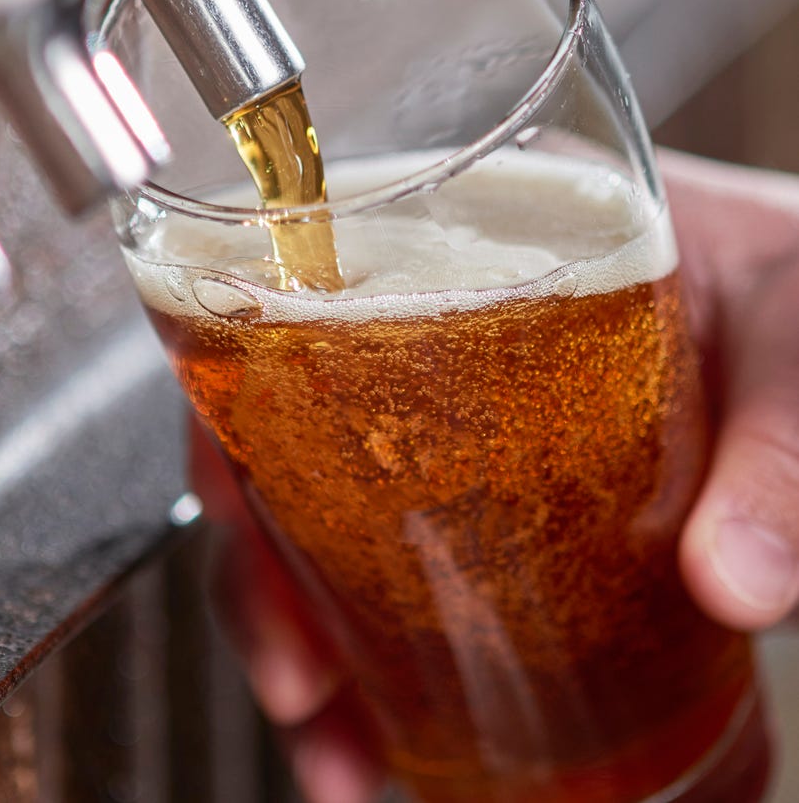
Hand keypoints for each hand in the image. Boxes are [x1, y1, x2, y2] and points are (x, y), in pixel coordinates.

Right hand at [196, 149, 798, 801]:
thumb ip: (779, 439)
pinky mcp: (501, 501)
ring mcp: (457, 418)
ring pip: (324, 518)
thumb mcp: (793, 325)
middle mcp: (437, 320)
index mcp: (472, 228)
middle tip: (295, 682)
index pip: (296, 291)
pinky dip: (383, 659)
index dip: (236, 404)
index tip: (238, 515)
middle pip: (281, 431)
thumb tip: (732, 580)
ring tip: (340, 750)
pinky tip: (396, 726)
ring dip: (311, 638)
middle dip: (261, 571)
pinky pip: (407, 572)